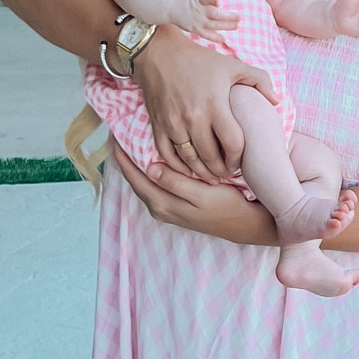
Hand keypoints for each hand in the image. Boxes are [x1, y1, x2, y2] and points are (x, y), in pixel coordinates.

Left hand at [112, 144, 276, 244]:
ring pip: (143, 183)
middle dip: (125, 158)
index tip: (115, 135)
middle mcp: (159, 208)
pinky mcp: (174, 207)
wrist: (243, 224)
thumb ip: (175, 182)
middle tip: (119, 134)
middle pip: (134, 180)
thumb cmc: (226, 205)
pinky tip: (150, 159)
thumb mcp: (202, 194)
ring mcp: (166, 209)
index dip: (122, 156)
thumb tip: (150, 168)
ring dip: (135, 164)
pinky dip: (147, 171)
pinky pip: (153, 185)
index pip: (134, 177)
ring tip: (130, 143)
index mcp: (163, 203)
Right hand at [133, 25, 277, 182]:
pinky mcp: (158, 125)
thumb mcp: (233, 65)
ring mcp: (173, 123)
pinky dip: (178, 167)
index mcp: (215, 105)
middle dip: (222, 171)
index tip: (239, 162)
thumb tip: (275, 101)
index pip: (233, 144)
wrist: (159, 53)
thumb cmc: (199, 60)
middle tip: (227, 174)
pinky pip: (167, 155)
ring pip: (190, 160)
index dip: (239, 159)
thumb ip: (260, 80)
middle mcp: (193, 118)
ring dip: (202, 173)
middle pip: (211, 158)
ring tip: (212, 177)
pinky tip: (188, 170)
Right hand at [172, 0, 240, 40]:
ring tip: (237, 26)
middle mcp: (198, 9)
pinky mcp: (194, 28)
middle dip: (227, 16)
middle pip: (213, 13)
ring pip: (213, 24)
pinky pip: (205, 34)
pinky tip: (223, 39)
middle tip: (238, 17)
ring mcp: (196, 20)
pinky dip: (214, 37)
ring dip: (225, 26)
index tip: (219, 1)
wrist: (168, 6)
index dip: (212, 0)